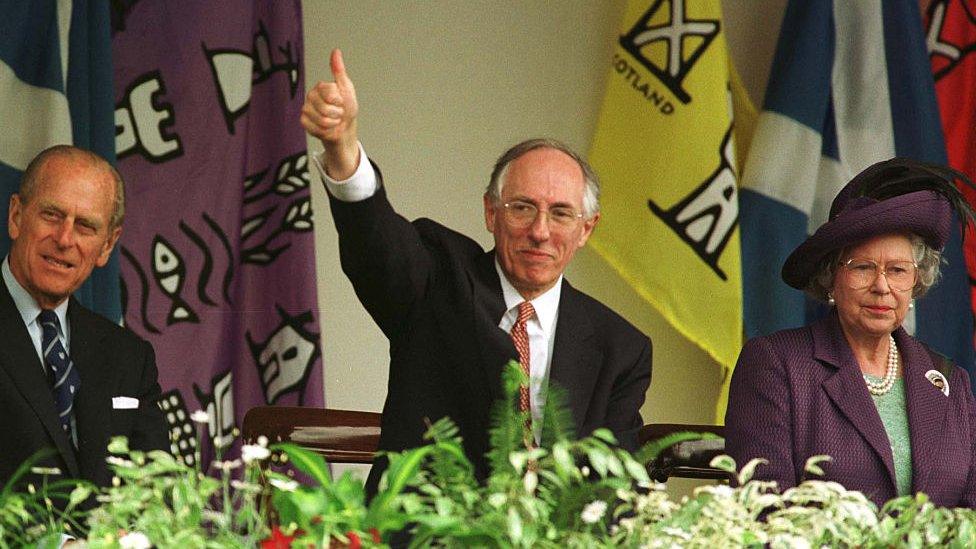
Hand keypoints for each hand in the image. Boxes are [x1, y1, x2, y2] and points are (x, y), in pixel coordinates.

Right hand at [301, 48, 359, 179]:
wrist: (344, 129)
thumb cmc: (347, 108)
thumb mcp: (347, 88)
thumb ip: (339, 71)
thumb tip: (336, 50)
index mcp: (321, 87)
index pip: (329, 93)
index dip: (339, 101)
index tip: (342, 102)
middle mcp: (311, 96)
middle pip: (324, 107)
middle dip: (337, 114)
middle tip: (338, 113)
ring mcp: (306, 109)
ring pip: (320, 119)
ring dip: (332, 123)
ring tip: (334, 120)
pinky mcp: (304, 122)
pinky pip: (313, 127)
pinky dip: (325, 130)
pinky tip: (326, 128)